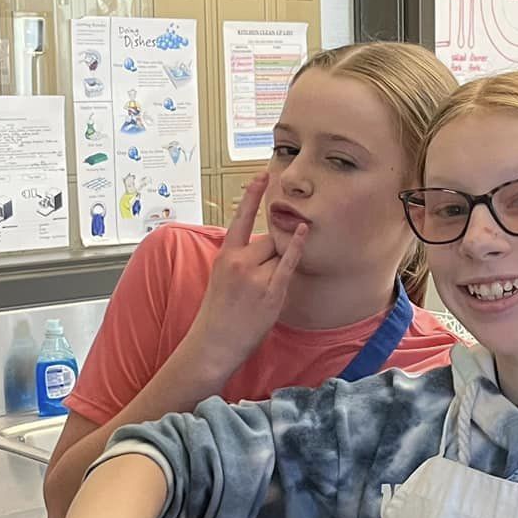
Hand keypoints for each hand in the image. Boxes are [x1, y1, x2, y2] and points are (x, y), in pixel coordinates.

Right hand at [176, 175, 304, 382]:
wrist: (214, 342)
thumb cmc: (220, 311)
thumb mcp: (222, 276)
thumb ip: (241, 256)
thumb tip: (268, 242)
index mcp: (225, 255)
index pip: (240, 218)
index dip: (252, 196)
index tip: (262, 175)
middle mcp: (239, 262)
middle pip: (269, 239)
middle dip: (273, 250)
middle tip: (259, 277)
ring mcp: (255, 277)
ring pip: (279, 253)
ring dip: (279, 264)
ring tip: (262, 289)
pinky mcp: (271, 292)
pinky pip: (288, 264)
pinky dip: (297, 248)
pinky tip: (303, 233)